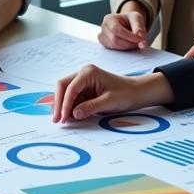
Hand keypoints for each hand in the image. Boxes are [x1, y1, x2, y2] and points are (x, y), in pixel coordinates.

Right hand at [52, 63, 174, 122]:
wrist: (136, 93)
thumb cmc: (126, 93)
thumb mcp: (110, 101)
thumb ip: (91, 107)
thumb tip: (74, 114)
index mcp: (88, 72)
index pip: (70, 88)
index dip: (65, 103)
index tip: (63, 118)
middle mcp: (83, 75)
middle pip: (63, 87)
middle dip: (58, 103)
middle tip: (57, 120)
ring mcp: (83, 82)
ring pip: (65, 93)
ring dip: (62, 106)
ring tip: (61, 121)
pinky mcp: (84, 91)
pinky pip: (72, 99)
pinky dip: (69, 108)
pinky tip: (69, 118)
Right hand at [98, 0, 148, 50]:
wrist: (125, 23)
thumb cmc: (129, 20)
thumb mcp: (137, 18)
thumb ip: (139, 27)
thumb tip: (140, 37)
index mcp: (109, 19)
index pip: (117, 30)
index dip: (129, 36)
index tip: (140, 39)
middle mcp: (103, 28)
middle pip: (115, 40)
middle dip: (130, 43)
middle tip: (140, 42)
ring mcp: (103, 38)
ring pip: (115, 47)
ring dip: (128, 47)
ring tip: (134, 42)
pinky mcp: (105, 45)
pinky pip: (115, 50)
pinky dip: (124, 49)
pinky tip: (128, 44)